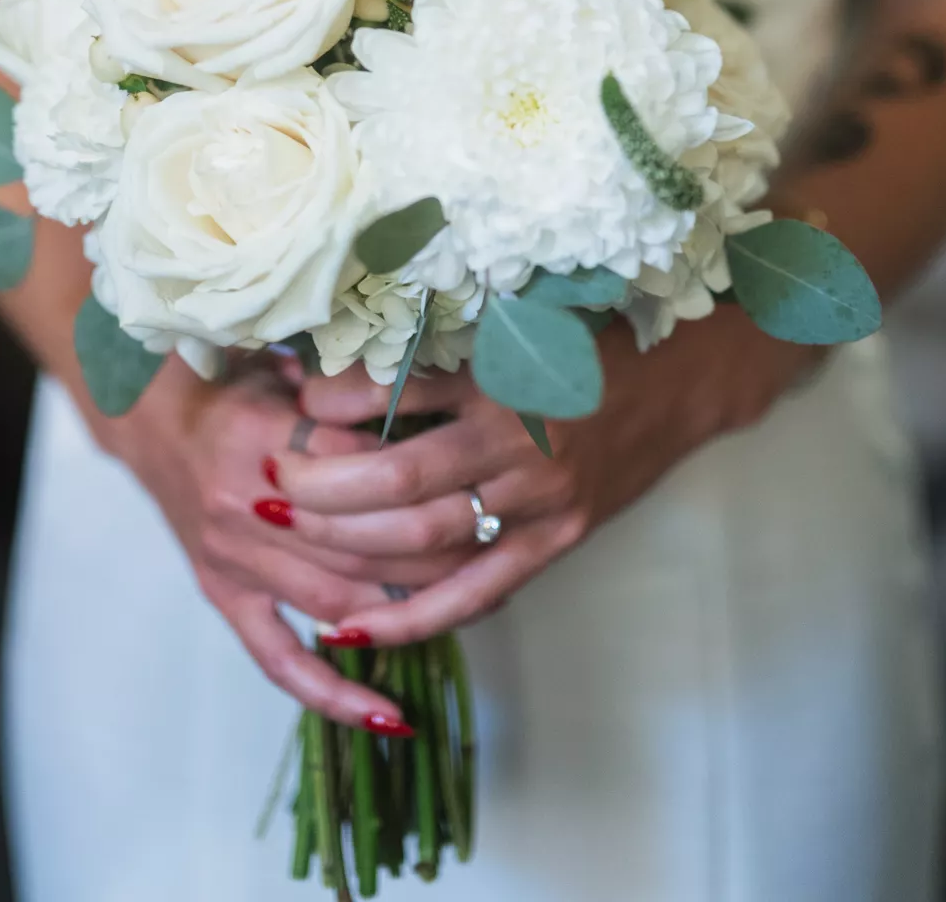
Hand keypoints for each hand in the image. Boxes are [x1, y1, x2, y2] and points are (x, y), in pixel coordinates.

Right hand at [97, 353, 460, 728]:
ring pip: (335, 599)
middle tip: (491, 550)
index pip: (361, 468)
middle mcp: (246, 504)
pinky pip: (277, 657)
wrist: (157, 420)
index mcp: (264, 434)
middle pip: (357, 545)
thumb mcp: (293, 368)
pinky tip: (383, 714)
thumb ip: (350, 391)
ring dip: (403, 613)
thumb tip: (433, 402)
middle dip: (430, 554)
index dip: (420, 480)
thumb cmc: (239, 386)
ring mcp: (232, 559)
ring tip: (463, 611)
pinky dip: (330, 691)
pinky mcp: (223, 595)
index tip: (470, 480)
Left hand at [273, 310, 812, 645]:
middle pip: (402, 479)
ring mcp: (541, 501)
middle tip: (266, 483)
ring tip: (287, 538)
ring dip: (348, 545)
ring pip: (427, 539)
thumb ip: (431, 340)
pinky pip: (473, 593)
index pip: (404, 392)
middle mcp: (522, 441)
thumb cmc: (582, 337)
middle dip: (322, 488)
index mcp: (505, 374)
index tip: (288, 400)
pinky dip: (410, 616)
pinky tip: (353, 627)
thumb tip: (330, 352)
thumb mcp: (511, 318)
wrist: (678, 380)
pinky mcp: (554, 543)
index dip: (336, 402)